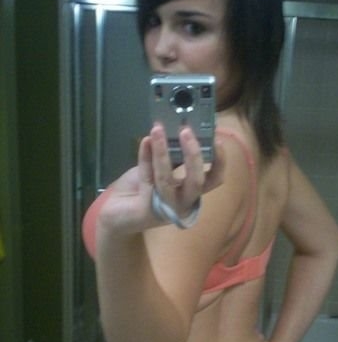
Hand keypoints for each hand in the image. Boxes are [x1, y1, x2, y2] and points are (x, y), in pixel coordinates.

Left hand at [99, 123, 223, 233]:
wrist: (114, 212)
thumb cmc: (141, 190)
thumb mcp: (161, 170)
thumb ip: (172, 158)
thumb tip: (182, 132)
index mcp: (191, 193)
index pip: (214, 180)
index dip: (219, 162)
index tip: (217, 140)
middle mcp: (183, 204)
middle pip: (197, 182)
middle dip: (193, 155)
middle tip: (186, 131)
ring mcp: (166, 209)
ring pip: (167, 179)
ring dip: (163, 151)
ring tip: (157, 129)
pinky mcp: (146, 209)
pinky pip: (147, 178)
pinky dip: (145, 157)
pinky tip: (145, 141)